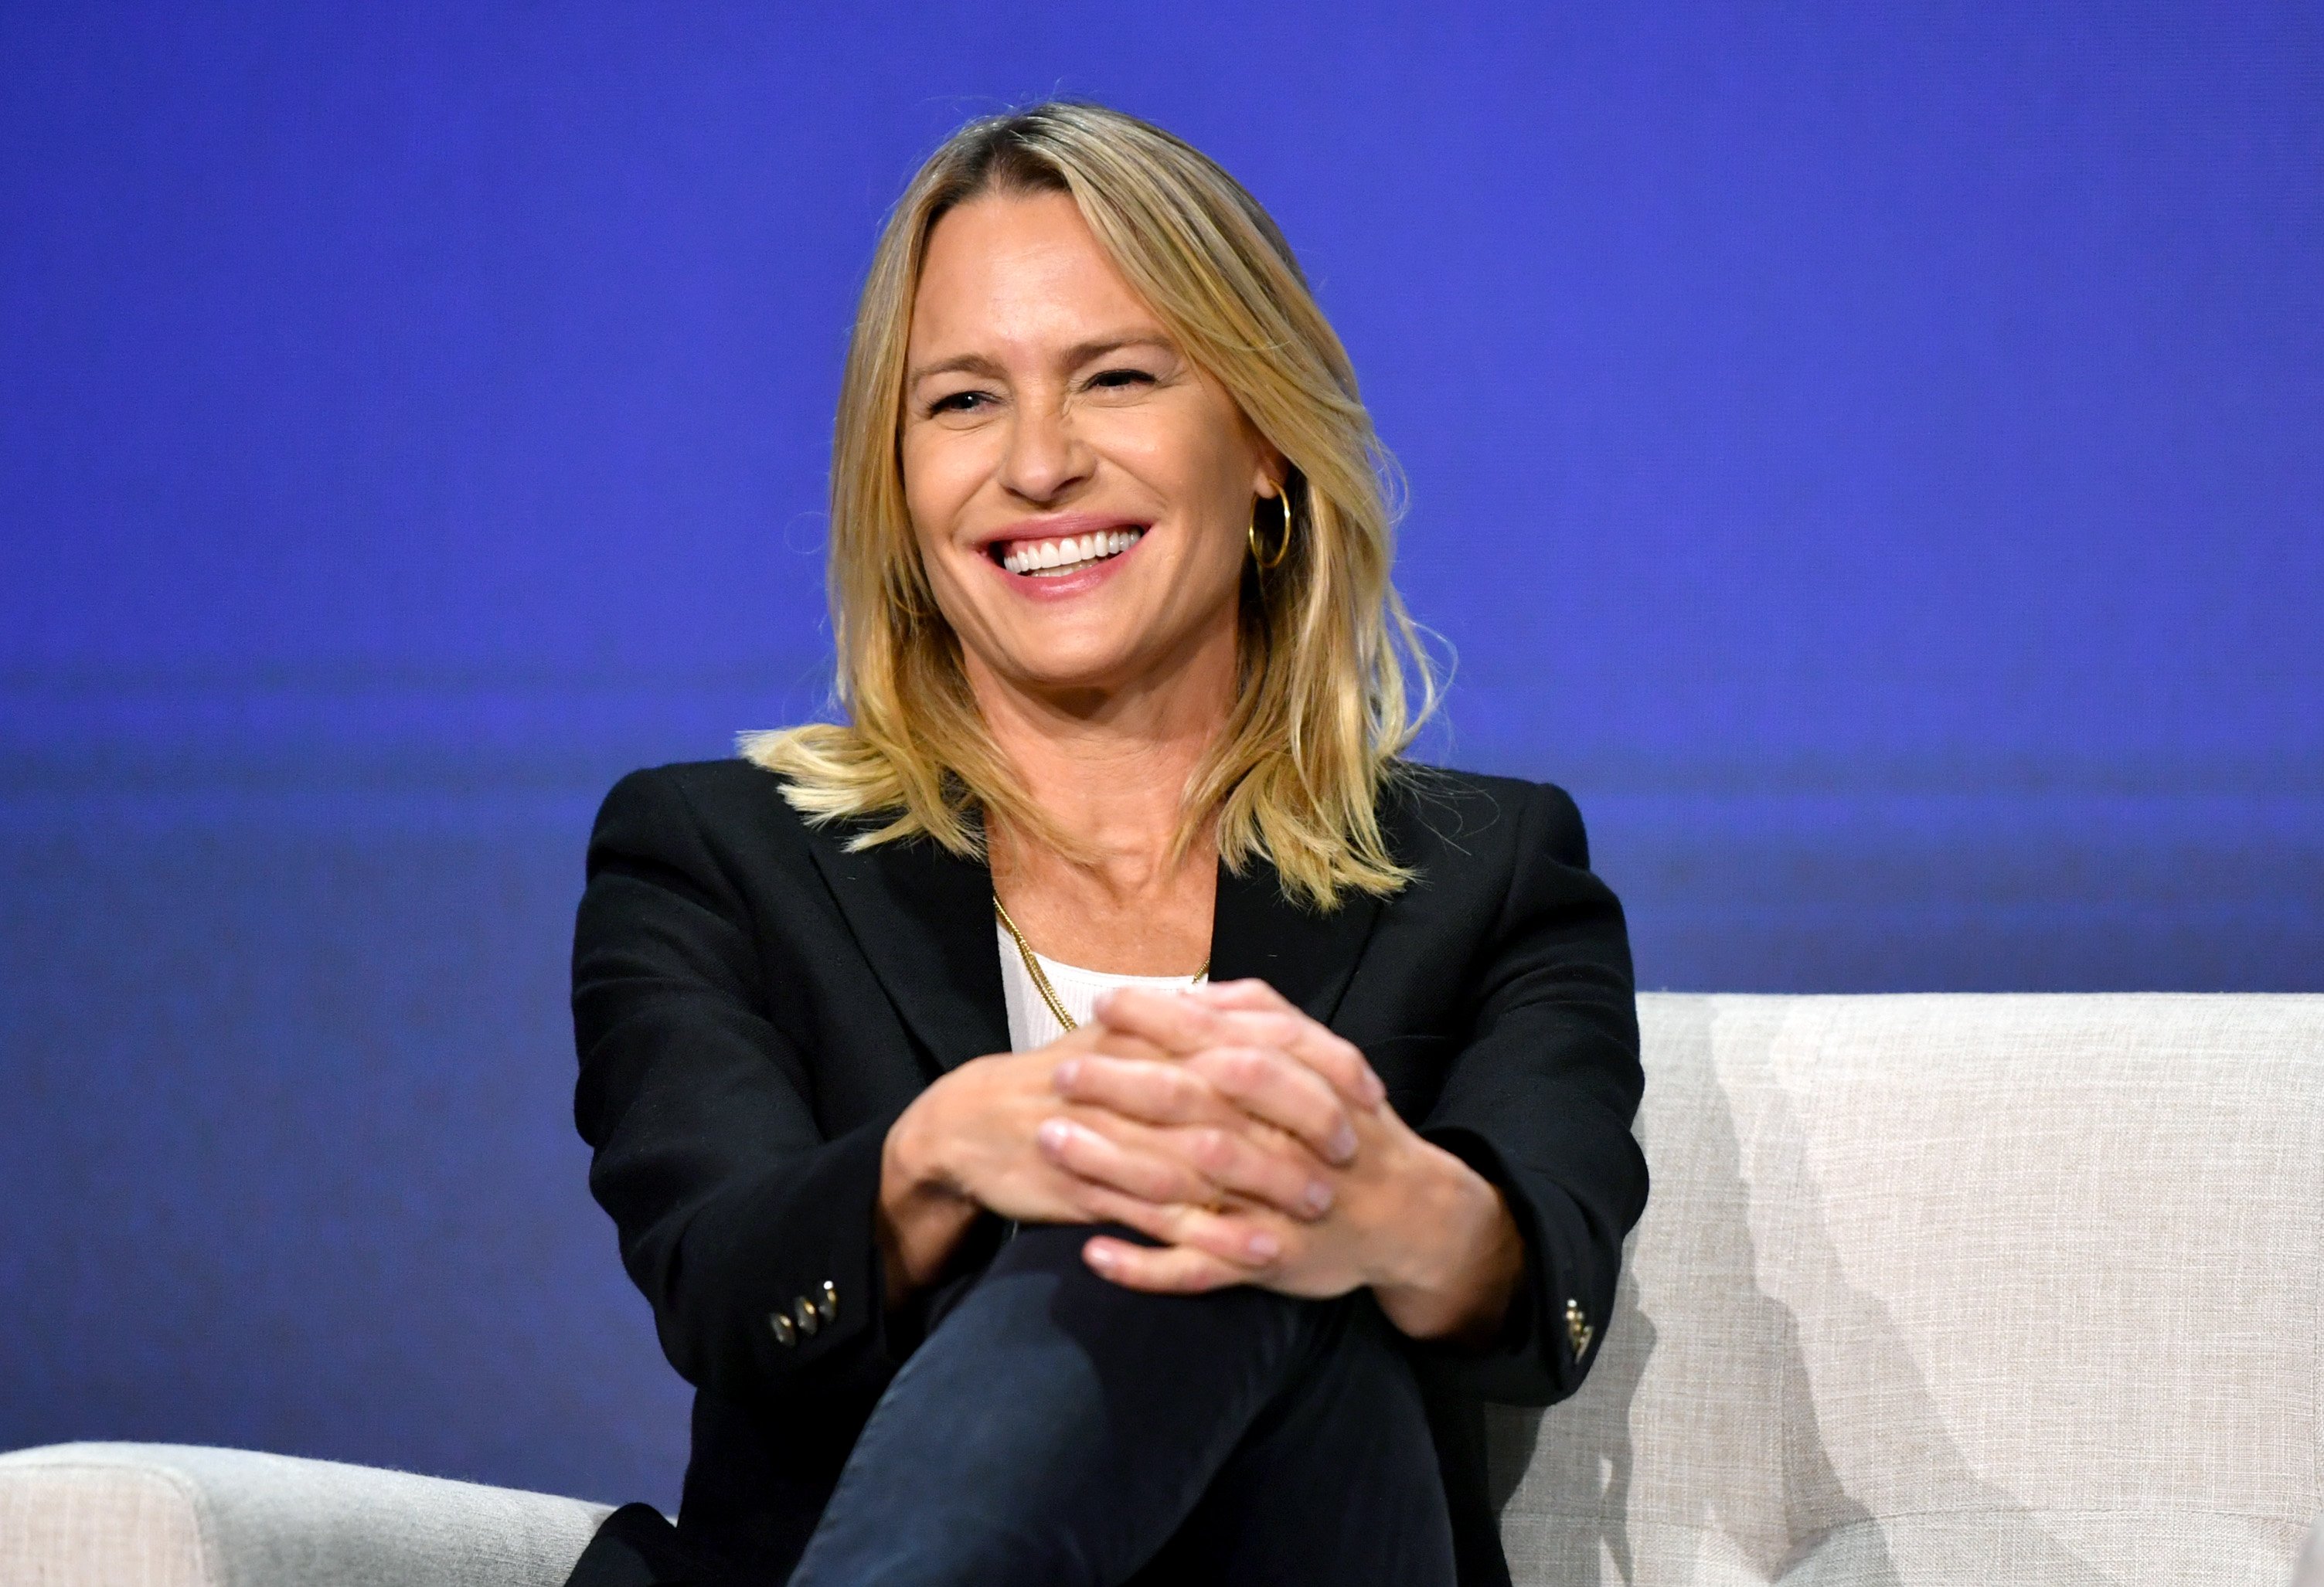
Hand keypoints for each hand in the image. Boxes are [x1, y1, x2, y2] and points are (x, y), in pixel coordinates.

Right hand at [875, 1012, 1353, 1298]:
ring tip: (1323, 1205)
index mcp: (1149, 1033)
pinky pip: (1161, 1216)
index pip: (1246, 1038)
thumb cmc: (1060, 1081)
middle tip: (1354, 1151)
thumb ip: (1187, 1025)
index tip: (1364, 1087)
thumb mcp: (1122, 1039)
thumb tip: (1261, 1012)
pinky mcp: (1090, 1188)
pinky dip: (1213, 1234)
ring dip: (1268, 1183)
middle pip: (1234, 1094)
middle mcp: (1134, 1077)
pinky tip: (1259, 1252)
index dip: (1309, 1062)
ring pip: (1202, 1158)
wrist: (967, 1122)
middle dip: (1299, 1122)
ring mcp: (1111, 1135)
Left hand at [1051, 980, 1523, 1343]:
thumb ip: (1262, 1016)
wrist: (1408, 1213)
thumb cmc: (1348, 1123)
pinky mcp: (1261, 1263)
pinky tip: (1092, 1253)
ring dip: (1113, 1165)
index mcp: (1292, 1084)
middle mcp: (1277, 1143)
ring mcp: (1268, 1207)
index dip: (1159, 1020)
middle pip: (1192, 1107)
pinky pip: (1196, 1270)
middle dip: (1121, 1086)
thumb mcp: (1323, 1055)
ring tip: (1052, 1143)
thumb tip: (1192, 991)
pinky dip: (1144, 1266)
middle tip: (1059, 1071)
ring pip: (1184, 1185)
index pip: (1217, 1041)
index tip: (1102, 1003)